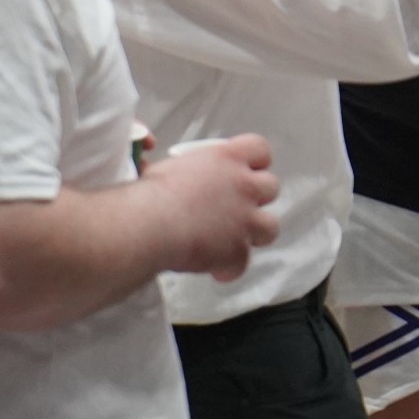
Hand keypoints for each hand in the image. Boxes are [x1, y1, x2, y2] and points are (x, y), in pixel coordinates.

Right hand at [145, 134, 279, 281]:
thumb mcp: (168, 169)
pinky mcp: (238, 250)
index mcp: (227, 158)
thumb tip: (174, 177)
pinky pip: (242, 263)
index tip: (243, 171)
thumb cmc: (148, 193)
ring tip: (230, 240)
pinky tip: (213, 268)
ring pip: (270, 227)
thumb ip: (188, 172)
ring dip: (254, 234)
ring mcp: (245, 219)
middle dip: (256, 198)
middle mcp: (244, 186)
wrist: (147, 224)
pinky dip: (229, 268)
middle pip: (271, 187)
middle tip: (234, 208)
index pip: (259, 149)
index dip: (255, 162)